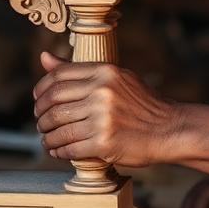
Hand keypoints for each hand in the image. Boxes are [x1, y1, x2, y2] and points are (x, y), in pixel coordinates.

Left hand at [32, 51, 179, 166]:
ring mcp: (102, 118)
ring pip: (59, 126)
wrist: (170, 129)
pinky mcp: (104, 142)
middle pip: (54, 101)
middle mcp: (102, 92)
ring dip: (47, 135)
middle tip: (40, 122)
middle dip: (41, 114)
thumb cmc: (141, 104)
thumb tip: (43, 56)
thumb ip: (79, 69)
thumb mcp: (115, 77)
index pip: (58, 76)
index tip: (38, 100)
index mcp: (104, 71)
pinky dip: (58, 150)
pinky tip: (57, 150)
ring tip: (47, 138)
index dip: (41, 89)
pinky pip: (69, 147)